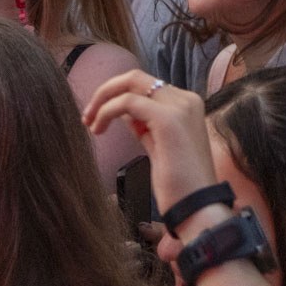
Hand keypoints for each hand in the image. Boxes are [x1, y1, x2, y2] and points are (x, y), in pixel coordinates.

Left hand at [83, 73, 219, 210]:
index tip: (98, 119)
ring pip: (131, 82)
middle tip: (88, 115)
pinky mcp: (168, 119)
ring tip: (90, 123)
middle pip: (136, 77)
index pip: (146, 86)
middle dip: (107, 91)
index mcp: (187, 105)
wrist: (197, 208)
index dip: (118, 96)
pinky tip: (99, 128)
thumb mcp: (159, 147)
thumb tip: (124, 113)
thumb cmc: (179, 184)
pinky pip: (128, 102)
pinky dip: (108, 111)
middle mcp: (186, 100)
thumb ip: (145, 126)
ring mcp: (179, 107)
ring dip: (103, 99)